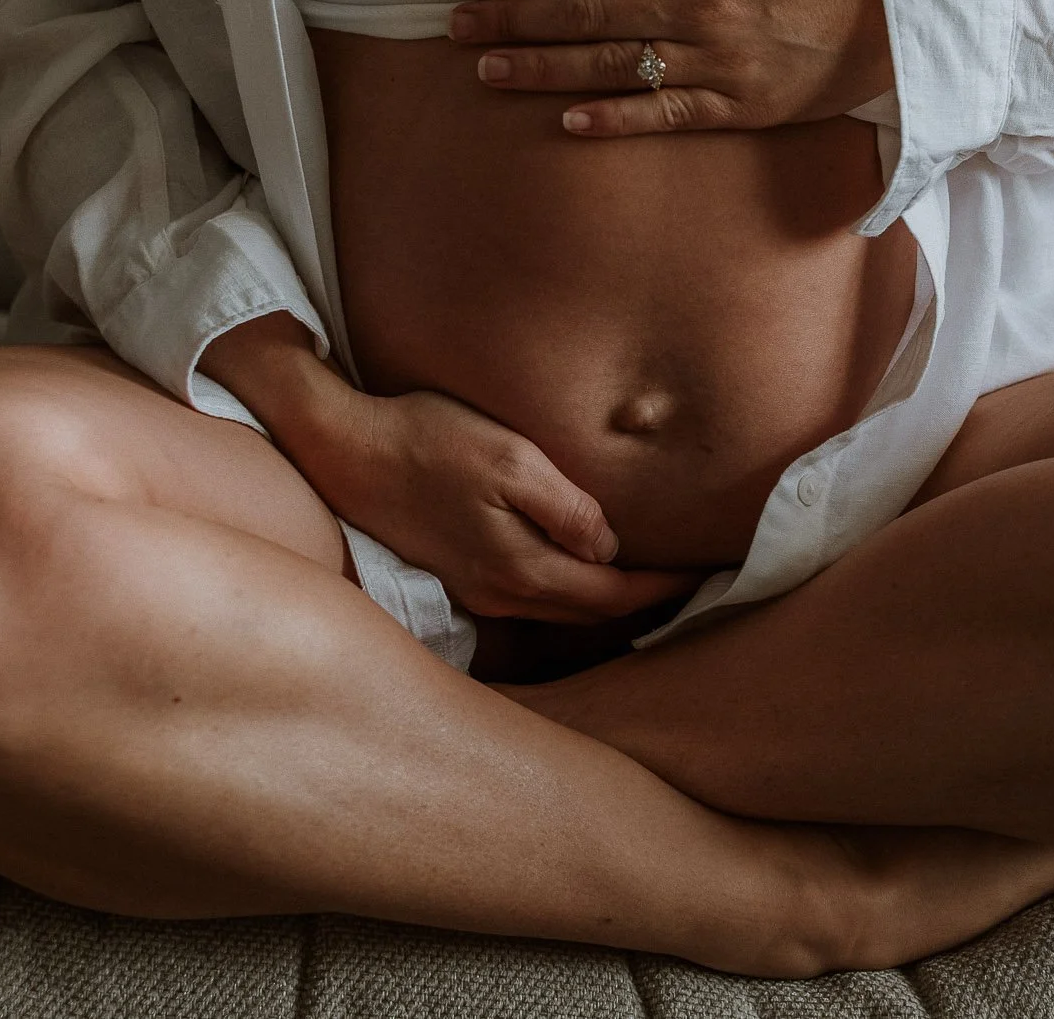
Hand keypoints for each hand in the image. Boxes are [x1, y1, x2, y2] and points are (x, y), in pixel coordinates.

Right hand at [303, 388, 705, 623]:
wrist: (345, 452)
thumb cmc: (428, 440)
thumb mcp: (508, 458)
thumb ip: (565, 508)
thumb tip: (608, 548)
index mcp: (522, 568)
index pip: (614, 593)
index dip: (664, 587)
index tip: (708, 572)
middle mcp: (501, 593)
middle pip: (591, 612)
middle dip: (644, 602)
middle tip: (693, 582)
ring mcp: (476, 590)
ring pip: (560, 609)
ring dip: (606, 599)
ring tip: (648, 580)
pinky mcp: (458, 574)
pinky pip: (530, 596)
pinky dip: (568, 591)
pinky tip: (580, 570)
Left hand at [448, 0, 895, 137]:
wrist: (912, 6)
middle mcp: (699, 7)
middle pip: (585, 13)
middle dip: (514, 22)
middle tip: (456, 29)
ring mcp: (717, 62)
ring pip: (610, 66)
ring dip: (542, 70)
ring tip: (487, 71)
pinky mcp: (739, 106)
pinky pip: (664, 115)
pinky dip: (612, 120)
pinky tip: (564, 124)